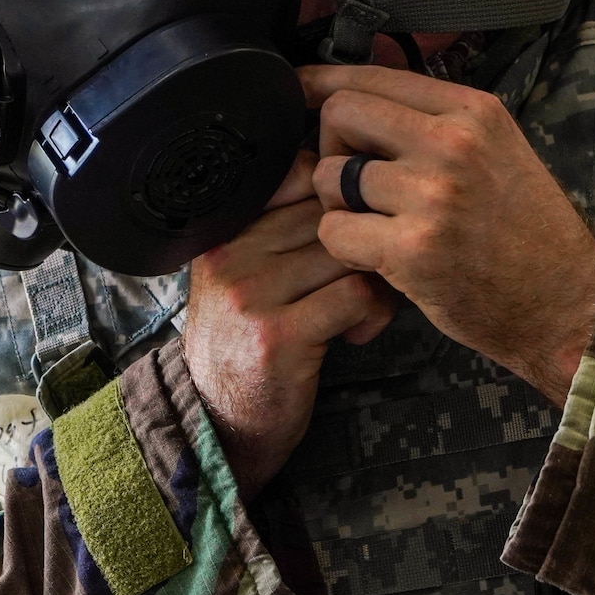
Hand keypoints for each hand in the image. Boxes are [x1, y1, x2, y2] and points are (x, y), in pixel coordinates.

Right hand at [181, 151, 395, 497]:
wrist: (218, 420)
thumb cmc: (246, 339)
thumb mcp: (244, 274)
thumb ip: (280, 230)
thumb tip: (352, 181)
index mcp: (224, 231)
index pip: (300, 174)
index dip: (340, 198)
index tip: (351, 231)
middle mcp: (231, 255)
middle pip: (330, 212)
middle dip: (366, 241)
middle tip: (372, 275)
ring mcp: (251, 294)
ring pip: (347, 250)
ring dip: (376, 278)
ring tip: (368, 306)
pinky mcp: (280, 335)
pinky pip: (355, 293)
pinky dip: (373, 311)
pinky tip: (359, 332)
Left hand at [303, 64, 594, 405]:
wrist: (566, 305)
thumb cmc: (528, 234)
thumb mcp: (499, 151)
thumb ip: (439, 123)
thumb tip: (366, 97)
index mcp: (473, 111)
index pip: (376, 76)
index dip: (327, 84)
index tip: (301, 89)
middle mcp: (453, 142)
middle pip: (342, 114)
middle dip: (331, 147)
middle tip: (352, 183)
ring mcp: (433, 194)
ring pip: (329, 175)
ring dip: (336, 204)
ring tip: (371, 225)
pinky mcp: (413, 248)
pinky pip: (334, 230)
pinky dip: (342, 246)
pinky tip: (373, 256)